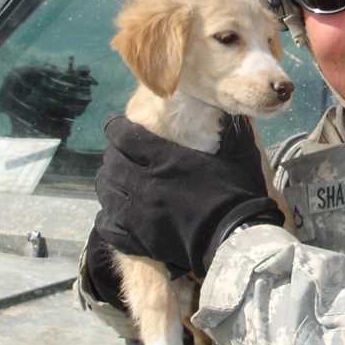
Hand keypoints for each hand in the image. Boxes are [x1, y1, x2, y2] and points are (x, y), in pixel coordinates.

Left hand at [89, 115, 283, 279]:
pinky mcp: (139, 239)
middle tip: (118, 154)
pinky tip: (113, 216)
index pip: (124, 136)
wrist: (236, 239)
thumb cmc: (238, 193)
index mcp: (164, 158)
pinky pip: (109, 226)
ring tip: (112, 182)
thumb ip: (229, 127)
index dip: (116, 128)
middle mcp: (144, 182)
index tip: (116, 125)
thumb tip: (227, 104)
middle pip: (112, 164)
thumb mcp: (238, 152)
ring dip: (108, 184)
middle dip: (112, 155)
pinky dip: (108, 218)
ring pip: (106, 193)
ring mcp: (138, 213)